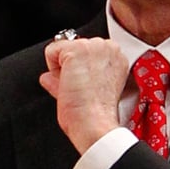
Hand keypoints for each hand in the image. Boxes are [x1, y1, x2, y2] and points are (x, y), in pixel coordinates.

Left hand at [39, 37, 128, 153]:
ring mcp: (94, 46)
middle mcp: (109, 48)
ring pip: (64, 48)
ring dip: (63, 68)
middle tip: (79, 88)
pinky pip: (52, 51)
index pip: (89, 54)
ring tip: (73, 87)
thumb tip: (51, 76)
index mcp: (118, 59)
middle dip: (73, 66)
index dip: (82, 71)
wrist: (95, 122)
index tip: (85, 86)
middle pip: (77, 48)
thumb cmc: (98, 114)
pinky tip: (65, 82)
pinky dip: (52, 67)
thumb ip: (77, 77)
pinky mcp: (77, 49)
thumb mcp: (94, 91)